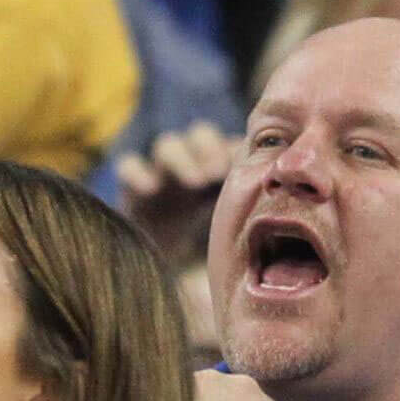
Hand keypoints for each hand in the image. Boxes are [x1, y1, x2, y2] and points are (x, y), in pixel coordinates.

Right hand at [117, 122, 240, 267]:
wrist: (159, 265)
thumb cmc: (199, 245)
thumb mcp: (225, 228)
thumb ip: (243, 211)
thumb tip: (270, 204)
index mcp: (216, 167)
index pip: (229, 142)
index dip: (237, 148)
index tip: (245, 166)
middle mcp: (189, 161)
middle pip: (200, 135)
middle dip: (211, 150)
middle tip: (219, 172)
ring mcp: (158, 171)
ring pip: (168, 145)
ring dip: (182, 159)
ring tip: (196, 182)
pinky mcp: (130, 185)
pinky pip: (129, 167)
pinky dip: (137, 174)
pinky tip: (151, 190)